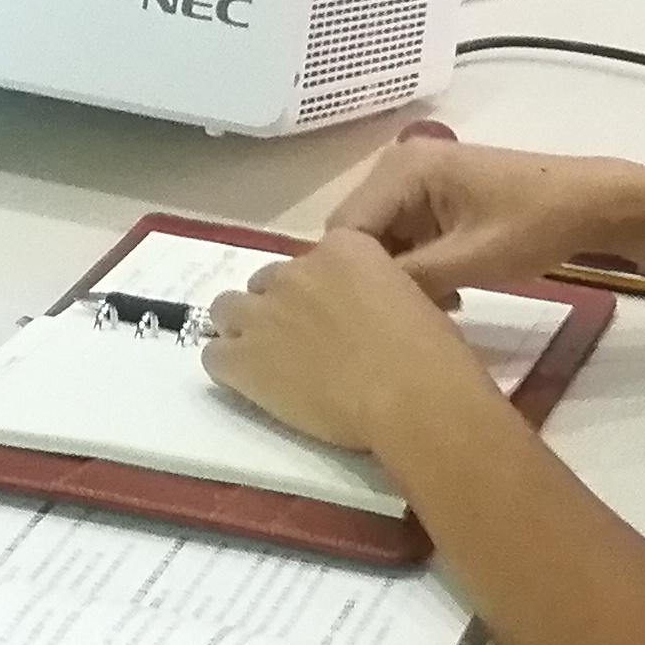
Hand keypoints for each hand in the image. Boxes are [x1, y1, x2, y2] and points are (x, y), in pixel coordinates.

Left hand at [200, 226, 492, 455]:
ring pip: (226, 309)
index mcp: (343, 248)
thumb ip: (376, 292)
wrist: (410, 395)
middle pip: (266, 282)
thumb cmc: (430, 353)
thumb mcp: (410, 298)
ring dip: (243, 330)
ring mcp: (263, 312)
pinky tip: (251, 387)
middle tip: (301, 344)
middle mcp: (295, 270)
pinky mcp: (242, 356)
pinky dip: (228, 368)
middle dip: (278, 309)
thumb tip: (370, 312)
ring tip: (267, 362)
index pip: (311, 261)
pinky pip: (214, 354)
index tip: (333, 319)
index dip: (317, 292)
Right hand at [328, 124, 644, 289]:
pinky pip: (404, 237)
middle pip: (358, 235)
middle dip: (377, 278)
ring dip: (400, 277)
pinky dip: (416, 268)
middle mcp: (398, 166)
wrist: (592, 204)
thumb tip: (359, 304)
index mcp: (402, 169)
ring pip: (380, 241)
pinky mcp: (433, 198)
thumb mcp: (471, 260)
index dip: (352, 277)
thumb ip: (410, 279)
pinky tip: (446, 296)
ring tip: (433, 310)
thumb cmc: (536, 225)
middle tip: (408, 318)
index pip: (345, 231)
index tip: (375, 319)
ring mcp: (416, 180)